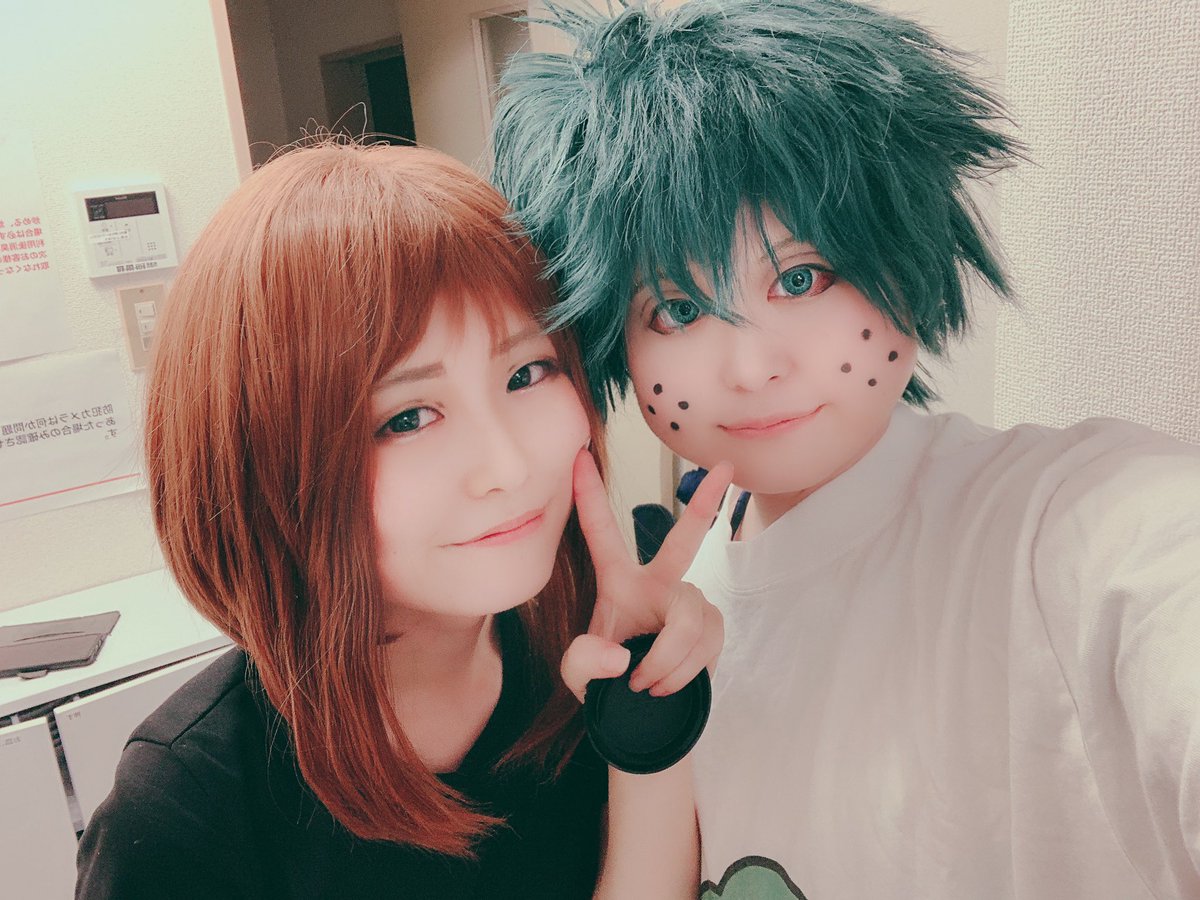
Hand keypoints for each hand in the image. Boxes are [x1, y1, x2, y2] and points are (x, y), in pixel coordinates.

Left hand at [560, 449, 733, 701]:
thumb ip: (585, 663)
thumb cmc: (605, 681)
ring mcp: (690, 601)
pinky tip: (667, 686)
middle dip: (704, 503)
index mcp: (618, 581)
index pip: (601, 532)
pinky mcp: (713, 624)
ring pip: (687, 623)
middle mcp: (657, 582)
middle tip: (725, 468)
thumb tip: (623, 658)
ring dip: (665, 662)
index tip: (579, 456)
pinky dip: (682, 672)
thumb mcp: (578, 676)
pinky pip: (704, 643)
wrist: (639, 711)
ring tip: (645, 685)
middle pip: (685, 540)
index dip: (589, 495)